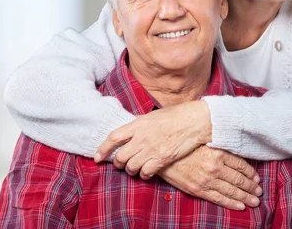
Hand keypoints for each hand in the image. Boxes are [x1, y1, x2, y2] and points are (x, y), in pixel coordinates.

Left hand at [94, 100, 211, 178]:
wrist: (193, 122)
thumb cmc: (175, 116)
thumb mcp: (152, 116)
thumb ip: (139, 125)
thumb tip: (130, 132)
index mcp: (137, 124)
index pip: (113, 138)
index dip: (102, 148)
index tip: (97, 156)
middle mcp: (141, 138)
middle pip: (120, 156)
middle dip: (118, 163)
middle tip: (120, 164)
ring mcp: (151, 149)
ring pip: (131, 167)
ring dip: (130, 170)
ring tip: (133, 169)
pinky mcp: (161, 159)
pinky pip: (145, 173)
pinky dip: (143, 175)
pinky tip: (146, 172)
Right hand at [159, 146, 262, 209]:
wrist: (162, 156)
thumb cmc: (183, 146)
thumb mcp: (203, 141)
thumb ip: (218, 146)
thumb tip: (234, 150)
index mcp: (218, 152)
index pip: (241, 165)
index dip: (251, 173)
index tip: (256, 178)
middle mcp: (215, 166)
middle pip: (239, 179)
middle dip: (251, 187)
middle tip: (259, 191)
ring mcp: (207, 179)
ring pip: (232, 190)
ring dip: (245, 197)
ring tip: (254, 201)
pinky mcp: (199, 189)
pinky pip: (219, 198)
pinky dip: (231, 203)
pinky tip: (240, 206)